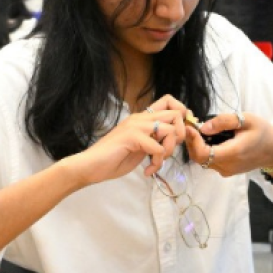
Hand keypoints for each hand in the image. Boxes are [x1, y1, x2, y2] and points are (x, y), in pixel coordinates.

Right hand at [61, 94, 189, 185]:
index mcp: (142, 118)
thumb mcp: (140, 146)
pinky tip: (147, 171)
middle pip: (176, 114)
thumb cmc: (114, 158)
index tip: (177, 136)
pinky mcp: (132, 137)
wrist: (91, 166)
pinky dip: (157, 164)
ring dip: (168, 152)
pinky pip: (158, 149)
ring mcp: (136, 126)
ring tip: (156, 163)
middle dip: (180, 135)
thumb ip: (154, 139)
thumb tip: (174, 138)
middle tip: (167, 151)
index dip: (181, 116)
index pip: (170, 102)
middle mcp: (141, 118)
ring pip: (170, 131)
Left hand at [184, 111, 272, 177]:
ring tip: (197, 129)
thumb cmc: (262, 131)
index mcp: (233, 153)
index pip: (202, 153)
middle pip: (198, 158)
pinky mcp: (226, 171)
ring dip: (196, 145)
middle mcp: (227, 166)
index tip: (190, 125)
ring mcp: (226, 171)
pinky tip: (207, 137)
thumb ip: (224, 122)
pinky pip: (209, 161)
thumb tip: (203, 127)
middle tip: (190, 124)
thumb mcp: (246, 119)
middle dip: (191, 141)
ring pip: (202, 160)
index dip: (192, 140)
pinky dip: (204, 150)